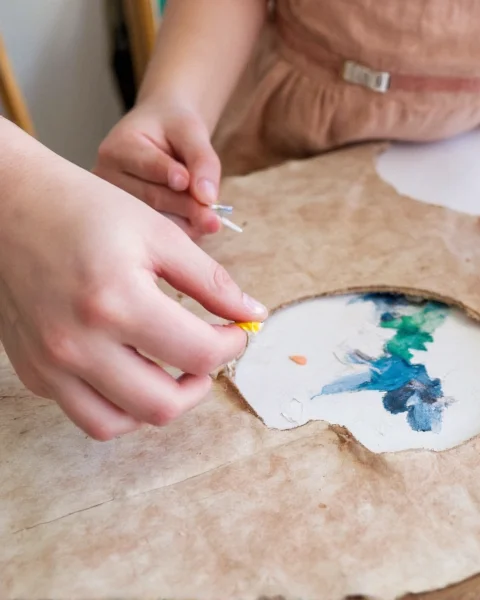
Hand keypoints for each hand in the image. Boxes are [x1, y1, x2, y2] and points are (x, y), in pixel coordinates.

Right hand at [0, 139, 266, 439]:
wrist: (8, 206)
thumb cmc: (85, 210)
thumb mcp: (159, 234)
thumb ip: (212, 281)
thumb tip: (252, 315)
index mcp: (115, 302)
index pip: (198, 355)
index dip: (233, 345)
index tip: (238, 329)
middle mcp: (77, 343)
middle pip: (163, 406)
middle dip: (202, 384)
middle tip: (209, 354)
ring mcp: (49, 364)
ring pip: (120, 424)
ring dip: (160, 404)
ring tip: (174, 369)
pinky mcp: (34, 373)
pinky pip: (86, 412)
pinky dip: (119, 403)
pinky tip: (133, 368)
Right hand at [94, 100, 221, 238]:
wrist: (161, 133)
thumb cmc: (174, 128)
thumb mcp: (191, 132)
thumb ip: (202, 161)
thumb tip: (207, 197)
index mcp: (119, 147)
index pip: (146, 165)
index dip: (168, 174)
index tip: (187, 182)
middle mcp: (108, 177)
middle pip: (152, 197)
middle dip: (187, 207)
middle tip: (214, 220)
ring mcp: (114, 202)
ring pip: (155, 218)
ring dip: (186, 223)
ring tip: (211, 223)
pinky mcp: (127, 218)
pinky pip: (156, 230)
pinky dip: (181, 229)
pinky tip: (198, 227)